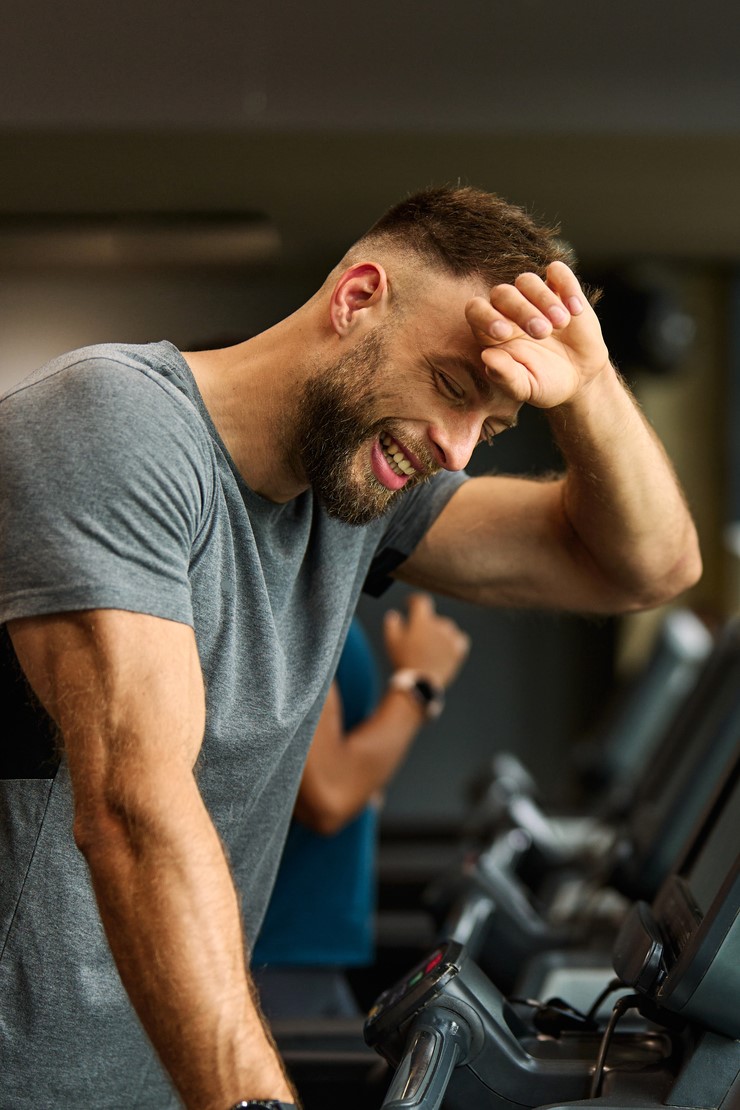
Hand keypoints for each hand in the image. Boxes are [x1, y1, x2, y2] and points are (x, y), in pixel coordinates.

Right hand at [383, 593, 469, 688]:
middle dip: (426, 623)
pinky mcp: (459, 649)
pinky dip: (454, 640)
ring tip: (431, 645)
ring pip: (447, 627)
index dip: (414, 600)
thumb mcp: (391, 641)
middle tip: (418, 636)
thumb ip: (392, 624)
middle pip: (433, 618)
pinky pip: (460, 638)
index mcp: (422, 620)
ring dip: (439, 632)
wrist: (420, 682)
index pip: (421, 601)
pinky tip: (447, 647)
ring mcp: (450, 637)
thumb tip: (393, 614)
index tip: (410, 603)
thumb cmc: (404, 660)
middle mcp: (439, 624)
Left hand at [465, 261, 609, 408]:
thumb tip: (486, 357)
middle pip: (503, 293)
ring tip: (561, 323)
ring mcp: (534, 297)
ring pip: (527, 280)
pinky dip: (566, 285)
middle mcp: (508, 310)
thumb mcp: (525, 387)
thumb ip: (505, 375)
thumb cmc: (544, 383)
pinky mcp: (561, 289)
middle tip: (542, 332)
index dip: (485, 316)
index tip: (504, 333)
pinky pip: (558, 272)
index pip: (476, 310)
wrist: (579, 378)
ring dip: (543, 298)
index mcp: (492, 331)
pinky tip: (575, 310)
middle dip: (521, 310)